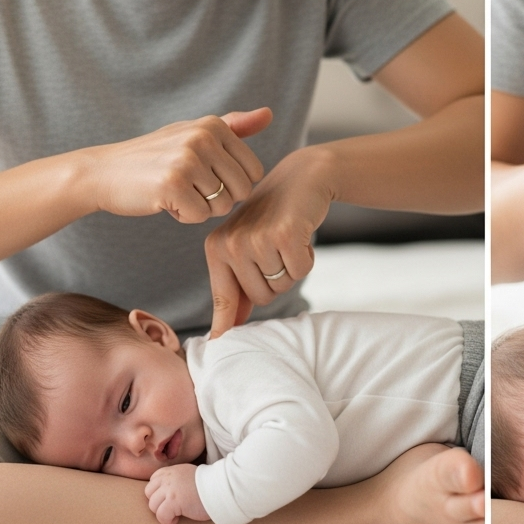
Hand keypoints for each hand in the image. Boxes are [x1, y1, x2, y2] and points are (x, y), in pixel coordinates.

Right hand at [88, 108, 271, 223]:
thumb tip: (269, 114)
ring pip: (222, 206)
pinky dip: (183, 215)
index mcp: (214, 125)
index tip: (204, 175)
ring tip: (175, 190)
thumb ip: (234, 126)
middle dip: (219, 198)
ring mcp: (188, 159)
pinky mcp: (173, 183)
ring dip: (199, 207)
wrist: (102, 172)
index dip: (231, 183)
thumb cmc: (154, 156)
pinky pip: (200, 216)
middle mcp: (204, 137)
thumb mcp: (193, 133)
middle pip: (241, 191)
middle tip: (188, 186)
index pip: (253, 172)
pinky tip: (164, 200)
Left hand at [145, 464, 209, 523]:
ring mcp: (170, 489)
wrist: (221, 488)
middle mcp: (169, 478)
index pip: (153, 481)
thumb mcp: (189, 475)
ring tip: (176, 513)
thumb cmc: (209, 485)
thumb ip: (176, 479)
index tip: (169, 498)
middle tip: (171, 507)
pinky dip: (167, 520)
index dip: (159, 492)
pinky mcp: (173, 502)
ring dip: (163, 512)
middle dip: (158, 502)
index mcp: (172, 471)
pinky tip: (177, 519)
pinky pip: (161, 515)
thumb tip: (166, 491)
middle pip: (149, 493)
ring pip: (153, 505)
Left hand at [205, 146, 328, 336]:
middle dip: (275, 281)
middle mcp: (231, 244)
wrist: (300, 179)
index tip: (217, 344)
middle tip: (277, 251)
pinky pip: (300, 272)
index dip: (224, 324)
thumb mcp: (247, 247)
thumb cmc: (273, 217)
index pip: (223, 298)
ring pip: (281, 286)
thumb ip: (236, 286)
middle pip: (260, 297)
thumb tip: (225, 329)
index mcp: (216, 248)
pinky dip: (307, 259)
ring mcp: (257, 239)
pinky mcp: (285, 236)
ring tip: (287, 241)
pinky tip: (301, 236)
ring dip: (291, 269)